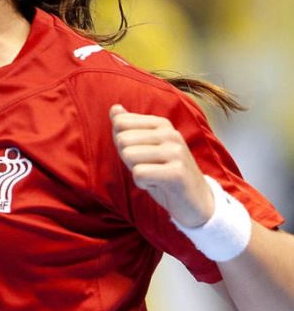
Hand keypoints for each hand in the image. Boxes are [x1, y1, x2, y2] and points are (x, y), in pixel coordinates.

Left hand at [109, 104, 213, 227]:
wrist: (196, 201)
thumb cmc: (164, 172)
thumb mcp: (144, 148)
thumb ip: (129, 128)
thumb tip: (114, 108)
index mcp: (162, 124)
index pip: (121, 122)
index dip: (123, 144)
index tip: (141, 154)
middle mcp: (170, 133)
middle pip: (122, 139)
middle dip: (128, 159)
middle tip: (149, 167)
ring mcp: (175, 152)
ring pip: (129, 155)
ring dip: (136, 171)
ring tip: (154, 175)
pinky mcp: (177, 172)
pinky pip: (139, 173)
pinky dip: (142, 183)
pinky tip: (157, 184)